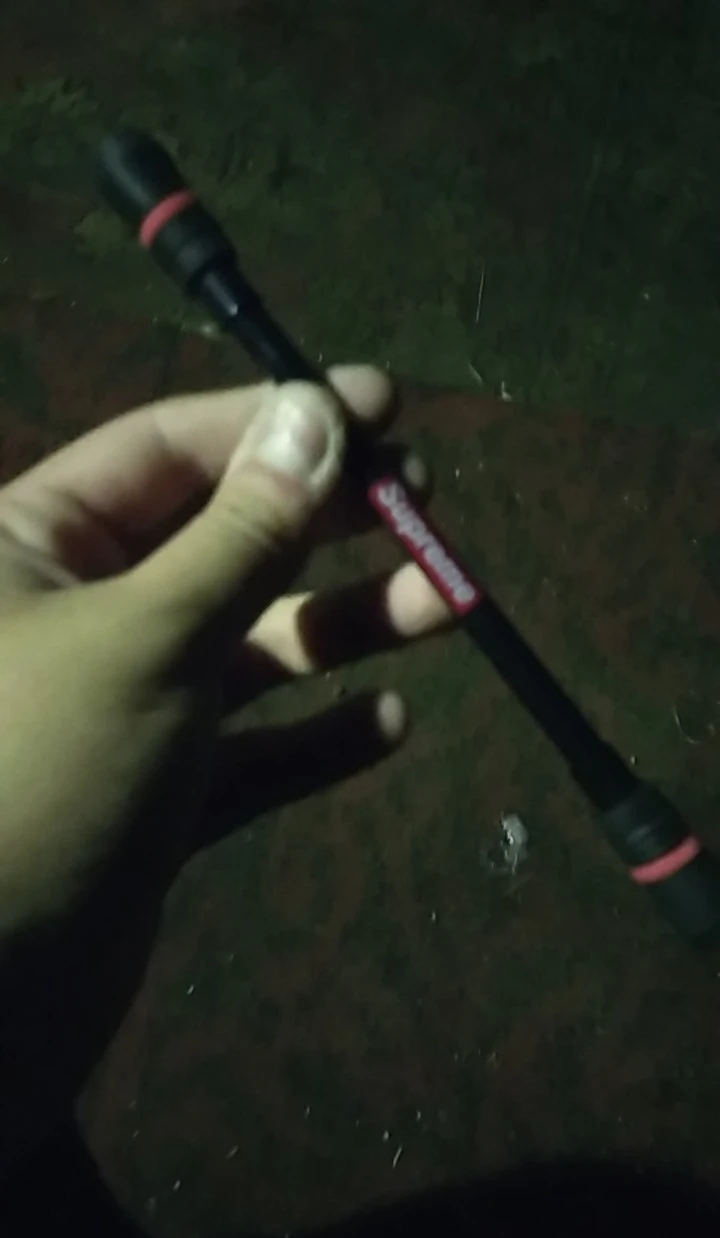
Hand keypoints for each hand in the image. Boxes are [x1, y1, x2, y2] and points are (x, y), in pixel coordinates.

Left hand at [0, 365, 446, 941]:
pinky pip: (253, 750)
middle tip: (424, 502)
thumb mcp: (149, 633)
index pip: (168, 448)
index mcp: (36, 545)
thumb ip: (240, 530)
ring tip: (444, 609)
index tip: (378, 405)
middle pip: (221, 541)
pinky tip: (387, 726)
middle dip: (325, 523)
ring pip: (250, 646)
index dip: (276, 422)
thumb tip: (318, 412)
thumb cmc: (46, 775)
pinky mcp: (162, 792)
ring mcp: (125, 706)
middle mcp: (81, 613)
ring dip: (345, 628)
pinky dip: (317, 737)